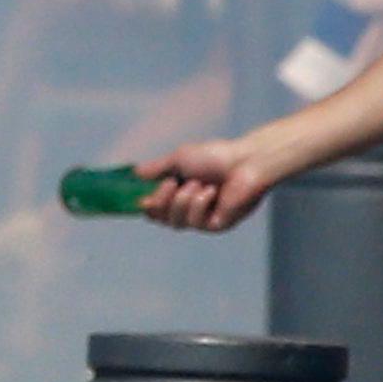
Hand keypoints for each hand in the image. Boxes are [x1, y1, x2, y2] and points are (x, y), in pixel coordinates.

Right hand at [137, 140, 275, 233]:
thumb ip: (157, 168)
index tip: (140, 198)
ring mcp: (203, 218)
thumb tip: (136, 172)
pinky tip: (212, 192)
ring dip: (182, 200)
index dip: (145, 206)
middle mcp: (190, 207)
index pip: (155, 207)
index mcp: (180, 191)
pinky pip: (195, 222)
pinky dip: (199, 203)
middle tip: (170, 183)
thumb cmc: (217, 156)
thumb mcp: (180, 159)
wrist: (246, 161)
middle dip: (160, 202)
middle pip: (160, 218)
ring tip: (198, 183)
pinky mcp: (217, 225)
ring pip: (175, 222)